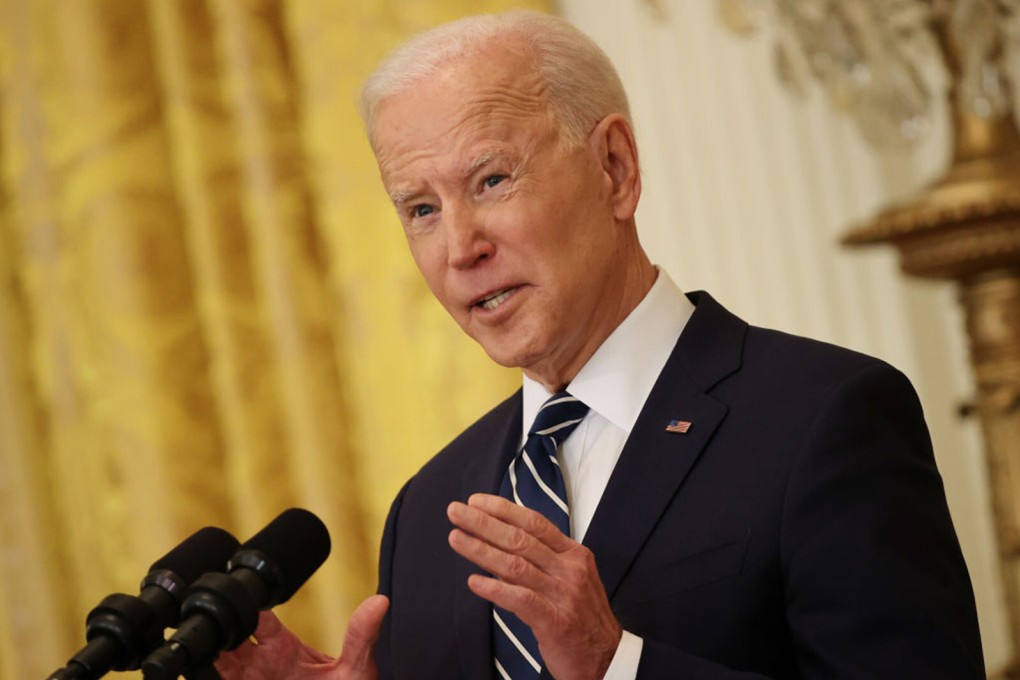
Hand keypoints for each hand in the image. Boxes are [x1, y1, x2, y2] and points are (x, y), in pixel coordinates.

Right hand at [214, 594, 388, 679]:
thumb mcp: (355, 668)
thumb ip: (361, 636)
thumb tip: (380, 601)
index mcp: (284, 646)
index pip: (258, 617)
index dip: (247, 608)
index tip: (241, 605)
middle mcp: (262, 663)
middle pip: (231, 637)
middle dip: (222, 629)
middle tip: (218, 629)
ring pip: (219, 662)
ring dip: (212, 654)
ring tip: (209, 651)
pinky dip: (210, 673)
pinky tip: (209, 668)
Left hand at [448, 494, 621, 679]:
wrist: (608, 658)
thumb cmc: (582, 617)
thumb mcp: (569, 580)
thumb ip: (539, 562)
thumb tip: (498, 544)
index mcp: (573, 554)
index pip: (534, 523)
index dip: (503, 510)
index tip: (475, 501)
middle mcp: (569, 569)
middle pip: (520, 539)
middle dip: (484, 523)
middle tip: (455, 511)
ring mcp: (563, 594)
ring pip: (515, 565)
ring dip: (481, 550)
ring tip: (456, 538)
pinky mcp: (555, 621)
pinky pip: (520, 599)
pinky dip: (494, 589)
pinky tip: (473, 582)